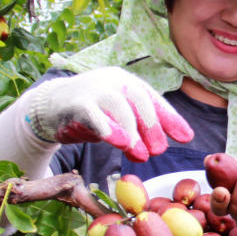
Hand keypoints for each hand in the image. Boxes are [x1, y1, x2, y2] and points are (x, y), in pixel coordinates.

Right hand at [27, 67, 193, 161]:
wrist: (50, 106)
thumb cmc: (92, 113)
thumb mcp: (119, 118)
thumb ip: (139, 128)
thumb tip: (168, 143)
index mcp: (127, 82)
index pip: (153, 99)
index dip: (171, 118)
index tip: (186, 138)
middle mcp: (113, 81)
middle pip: (138, 101)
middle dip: (151, 127)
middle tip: (158, 151)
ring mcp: (94, 88)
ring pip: (118, 107)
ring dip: (131, 133)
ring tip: (139, 155)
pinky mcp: (75, 102)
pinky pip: (92, 113)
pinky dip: (105, 127)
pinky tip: (116, 141)